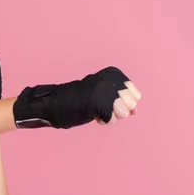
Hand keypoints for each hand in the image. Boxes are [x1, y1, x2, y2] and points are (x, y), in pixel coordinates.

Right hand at [12, 66, 141, 128]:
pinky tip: (93, 114)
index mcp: (113, 73)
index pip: (135, 94)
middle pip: (132, 104)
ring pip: (124, 112)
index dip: (123, 103)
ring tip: (97, 109)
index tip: (106, 99)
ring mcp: (106, 90)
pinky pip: (111, 119)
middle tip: (101, 105)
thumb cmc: (81, 100)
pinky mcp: (99, 103)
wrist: (57, 102)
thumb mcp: (105, 94)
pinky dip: (103, 121)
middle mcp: (111, 79)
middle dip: (119, 110)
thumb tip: (136, 111)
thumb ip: (122, 99)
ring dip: (111, 116)